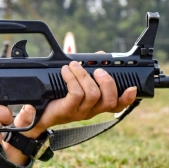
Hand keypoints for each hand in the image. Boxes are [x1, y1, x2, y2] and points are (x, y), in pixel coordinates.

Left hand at [15, 61, 137, 138]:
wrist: (36, 112)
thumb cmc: (56, 96)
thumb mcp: (74, 82)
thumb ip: (88, 70)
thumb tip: (100, 55)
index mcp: (96, 105)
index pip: (117, 105)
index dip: (127, 98)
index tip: (132, 87)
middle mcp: (90, 111)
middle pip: (109, 100)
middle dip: (107, 82)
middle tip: (98, 70)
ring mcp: (79, 112)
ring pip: (93, 94)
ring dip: (85, 76)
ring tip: (74, 66)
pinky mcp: (67, 110)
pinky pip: (76, 94)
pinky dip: (72, 79)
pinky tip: (66, 71)